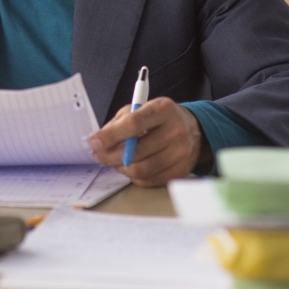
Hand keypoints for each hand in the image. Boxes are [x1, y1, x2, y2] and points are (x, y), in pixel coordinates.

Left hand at [87, 97, 211, 186]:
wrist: (193, 131)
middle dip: (110, 156)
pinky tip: (132, 166)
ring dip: (121, 167)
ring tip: (116, 161)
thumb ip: (119, 122)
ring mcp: (180, 153)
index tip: (95, 142)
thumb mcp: (140, 108)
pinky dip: (134, 176)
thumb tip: (98, 140)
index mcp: (163, 110)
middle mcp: (176, 131)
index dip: (110, 135)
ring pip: (140, 169)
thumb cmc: (160, 119)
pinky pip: (148, 180)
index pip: (134, 124)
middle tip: (99, 155)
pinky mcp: (180, 171)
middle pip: (135, 152)